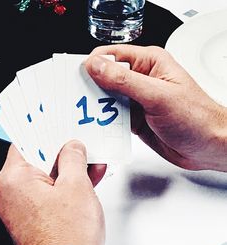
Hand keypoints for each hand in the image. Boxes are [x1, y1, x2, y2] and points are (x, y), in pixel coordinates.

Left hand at [0, 141, 105, 244]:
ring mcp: (23, 206)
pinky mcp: (35, 215)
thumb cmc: (68, 236)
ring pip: (49, 177)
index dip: (45, 134)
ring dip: (71, 169)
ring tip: (92, 162)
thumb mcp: (76, 184)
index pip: (26, 143)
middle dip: (64, 153)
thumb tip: (73, 147)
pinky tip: (89, 178)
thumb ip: (73, 158)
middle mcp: (12, 193)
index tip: (59, 128)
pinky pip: (52, 192)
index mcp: (14, 180)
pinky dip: (68, 185)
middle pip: (39, 161)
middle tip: (80, 145)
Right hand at [85, 45, 226, 170]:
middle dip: (92, 86)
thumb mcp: (158, 95)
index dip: (94, 64)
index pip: (113, 55)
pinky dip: (105, 119)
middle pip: (106, 76)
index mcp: (149, 63)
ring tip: (88, 113)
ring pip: (107, 97)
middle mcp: (141, 79)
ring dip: (98, 105)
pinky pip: (113, 115)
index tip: (78, 76)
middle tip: (79, 98)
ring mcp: (137, 99)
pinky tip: (101, 125)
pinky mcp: (135, 117)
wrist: (207, 146)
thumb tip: (96, 66)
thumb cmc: (196, 117)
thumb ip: (125, 81)